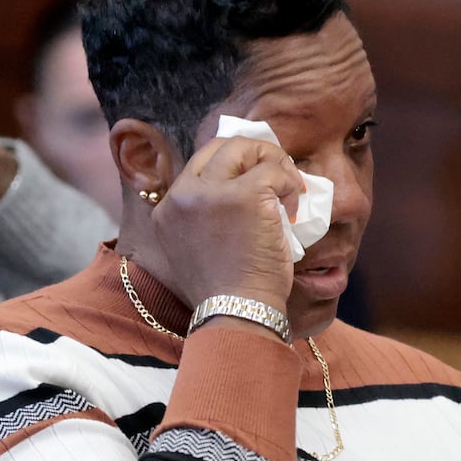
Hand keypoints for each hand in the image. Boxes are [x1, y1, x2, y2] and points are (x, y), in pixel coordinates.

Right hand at [150, 135, 303, 312]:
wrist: (236, 313)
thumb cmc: (225, 292)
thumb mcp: (197, 250)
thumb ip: (205, 219)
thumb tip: (246, 190)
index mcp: (167, 210)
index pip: (199, 166)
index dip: (232, 165)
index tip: (255, 179)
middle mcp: (182, 195)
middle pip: (219, 147)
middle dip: (253, 154)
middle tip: (277, 174)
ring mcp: (210, 192)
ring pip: (243, 147)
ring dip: (272, 160)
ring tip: (289, 187)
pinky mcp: (243, 194)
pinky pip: (273, 170)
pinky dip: (290, 183)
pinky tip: (293, 205)